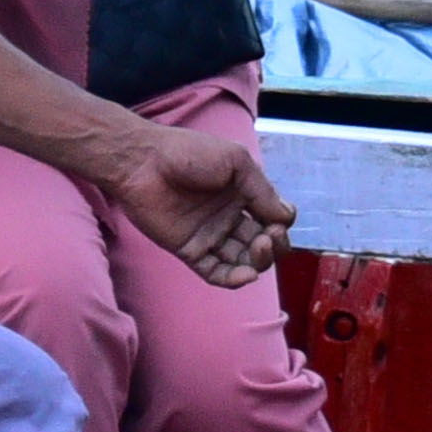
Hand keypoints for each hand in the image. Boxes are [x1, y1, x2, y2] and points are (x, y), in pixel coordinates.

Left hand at [106, 124, 296, 287]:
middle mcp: (228, 216)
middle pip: (262, 243)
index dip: (281, 223)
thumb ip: (262, 190)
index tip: (279, 220)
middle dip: (274, 244)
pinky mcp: (190, 251)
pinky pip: (216, 273)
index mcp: (242, 193)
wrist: (143, 161)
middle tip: (269, 236)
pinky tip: (246, 274)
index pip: (273, 218)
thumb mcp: (235, 161)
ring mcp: (209, 235)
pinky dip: (234, 279)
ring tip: (259, 247)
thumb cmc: (188, 152)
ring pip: (243, 260)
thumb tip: (287, 217)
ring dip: (259, 260)